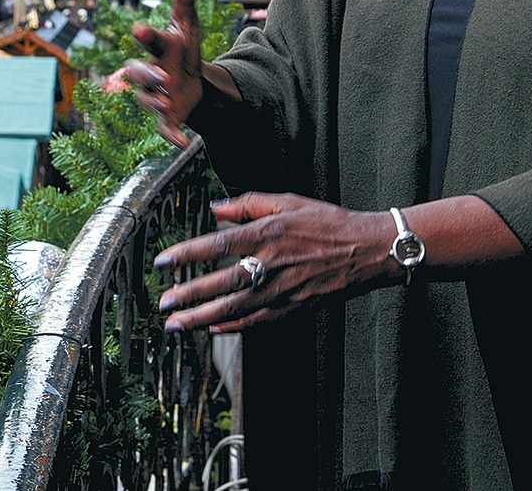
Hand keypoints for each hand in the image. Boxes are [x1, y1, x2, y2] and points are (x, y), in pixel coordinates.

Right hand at [123, 0, 203, 145]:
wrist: (191, 83)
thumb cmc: (182, 51)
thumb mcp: (188, 26)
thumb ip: (185, 0)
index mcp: (158, 49)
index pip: (149, 40)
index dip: (145, 35)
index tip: (140, 28)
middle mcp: (150, 73)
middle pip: (138, 73)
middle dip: (147, 74)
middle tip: (161, 76)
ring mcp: (155, 96)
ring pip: (147, 100)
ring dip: (155, 102)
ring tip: (167, 103)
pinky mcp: (166, 117)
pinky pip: (163, 128)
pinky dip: (171, 135)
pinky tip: (182, 143)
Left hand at [152, 193, 397, 333]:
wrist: (368, 250)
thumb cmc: (327, 222)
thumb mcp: (288, 201)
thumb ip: (248, 204)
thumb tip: (214, 208)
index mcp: (268, 234)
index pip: (218, 244)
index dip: (187, 253)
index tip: (162, 262)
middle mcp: (272, 263)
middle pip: (223, 282)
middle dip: (189, 295)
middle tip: (163, 304)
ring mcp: (284, 290)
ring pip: (236, 308)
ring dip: (203, 318)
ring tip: (176, 325)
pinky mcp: (295, 307)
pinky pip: (259, 321)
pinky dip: (235, 327)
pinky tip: (214, 329)